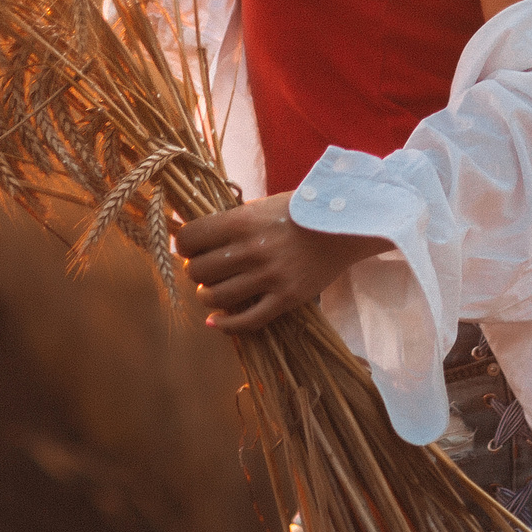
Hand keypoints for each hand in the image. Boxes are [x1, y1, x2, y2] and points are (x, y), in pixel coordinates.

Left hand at [173, 193, 388, 332]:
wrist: (347, 225)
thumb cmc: (301, 210)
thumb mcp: (262, 205)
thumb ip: (231, 221)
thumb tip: (193, 237)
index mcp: (242, 221)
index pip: (190, 239)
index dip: (184, 246)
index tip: (190, 249)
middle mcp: (252, 250)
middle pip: (198, 271)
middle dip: (195, 273)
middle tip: (205, 270)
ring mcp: (270, 276)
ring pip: (216, 298)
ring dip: (208, 297)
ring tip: (214, 292)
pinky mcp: (286, 298)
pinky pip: (246, 322)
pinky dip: (225, 326)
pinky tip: (216, 321)